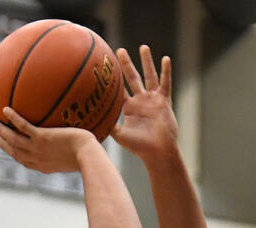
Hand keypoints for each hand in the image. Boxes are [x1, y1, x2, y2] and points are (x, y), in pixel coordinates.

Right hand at [0, 109, 98, 172]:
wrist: (89, 156)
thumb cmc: (89, 157)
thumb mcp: (78, 157)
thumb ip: (71, 152)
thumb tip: (77, 144)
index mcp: (45, 166)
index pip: (26, 161)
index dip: (15, 155)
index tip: (8, 149)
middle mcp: (38, 160)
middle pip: (16, 152)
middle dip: (4, 145)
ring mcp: (38, 149)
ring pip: (14, 141)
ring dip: (2, 132)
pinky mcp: (42, 138)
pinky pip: (23, 127)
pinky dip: (13, 118)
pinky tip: (5, 109)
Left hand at [110, 46, 177, 163]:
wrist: (158, 151)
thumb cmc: (139, 147)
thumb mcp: (119, 135)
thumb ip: (107, 124)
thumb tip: (89, 119)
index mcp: (129, 108)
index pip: (119, 89)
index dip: (112, 78)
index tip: (105, 65)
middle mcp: (140, 101)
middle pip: (132, 78)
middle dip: (126, 64)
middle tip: (119, 50)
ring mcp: (153, 100)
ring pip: (149, 76)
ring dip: (146, 62)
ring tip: (143, 47)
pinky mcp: (164, 101)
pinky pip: (165, 83)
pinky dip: (166, 71)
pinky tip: (166, 59)